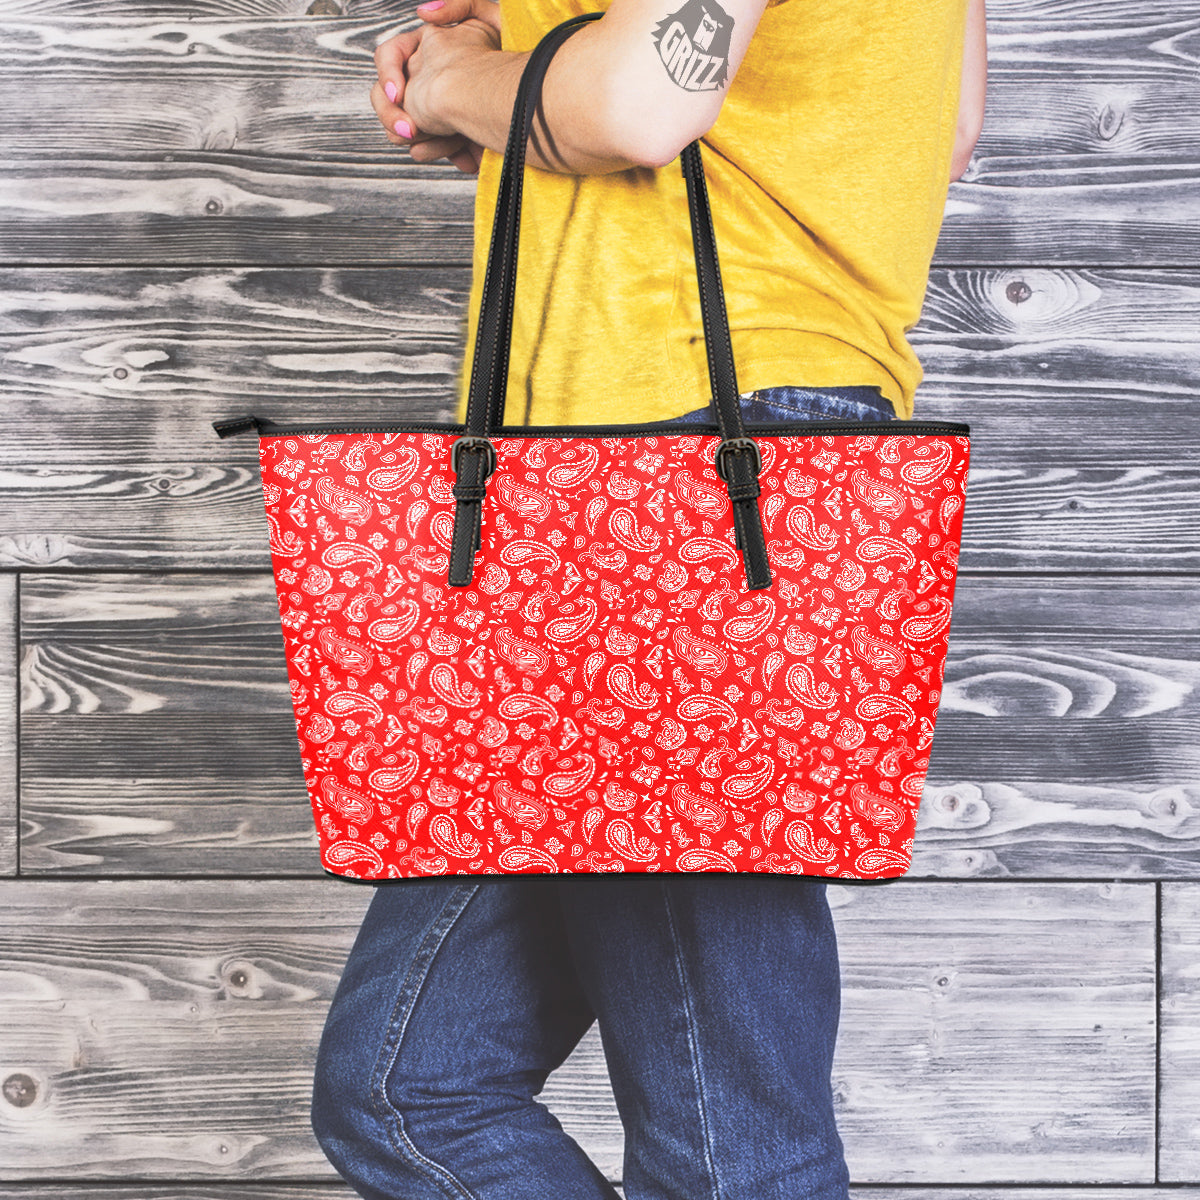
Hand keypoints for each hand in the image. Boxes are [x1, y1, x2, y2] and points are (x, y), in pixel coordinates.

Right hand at [372, 0, 501, 173]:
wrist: (527, 104)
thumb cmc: (513, 62)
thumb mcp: (489, 20)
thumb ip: (458, 6)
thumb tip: (423, 13)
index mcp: (429, 51)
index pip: (388, 57)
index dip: (388, 74)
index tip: (400, 95)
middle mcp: (426, 81)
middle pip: (386, 101)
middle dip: (394, 118)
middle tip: (410, 132)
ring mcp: (433, 111)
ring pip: (405, 131)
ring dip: (425, 140)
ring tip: (451, 144)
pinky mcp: (448, 137)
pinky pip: (430, 151)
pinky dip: (446, 153)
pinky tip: (466, 158)